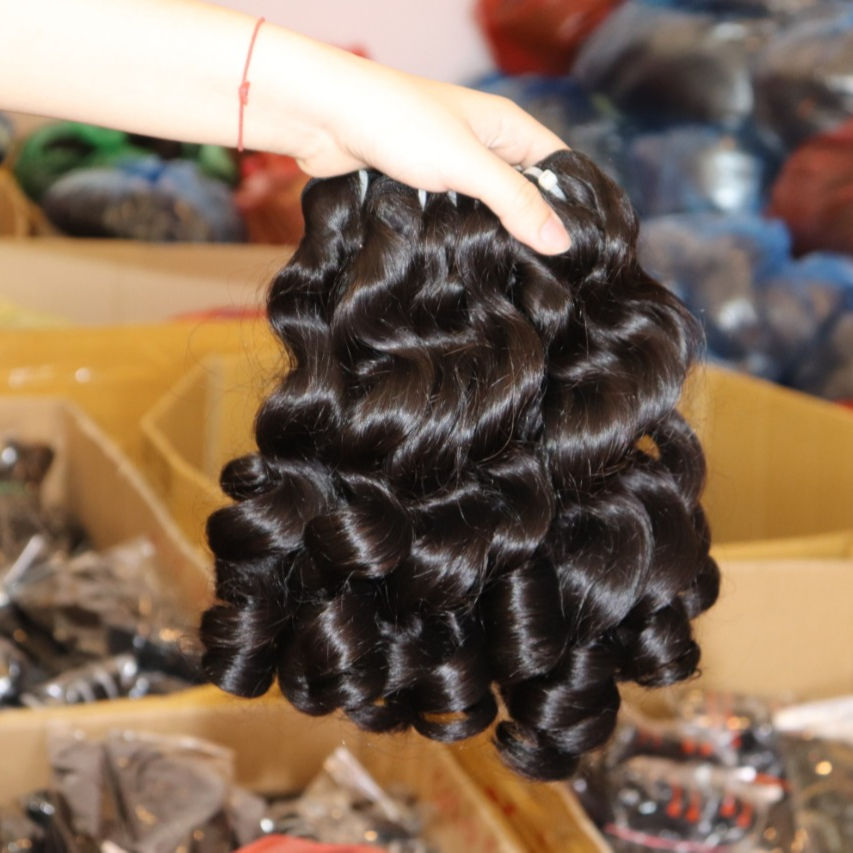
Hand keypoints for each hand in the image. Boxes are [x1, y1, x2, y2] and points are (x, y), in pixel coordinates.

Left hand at [250, 37, 571, 254]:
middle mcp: (484, 147)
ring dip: (492, 237)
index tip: (582, 250)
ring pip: (486, 211)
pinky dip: (460, 237)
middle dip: (531, 229)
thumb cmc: (399, 124)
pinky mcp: (423, 190)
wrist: (324, 118)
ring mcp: (452, 169)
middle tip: (546, 275)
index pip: (559, 168)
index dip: (572, 206)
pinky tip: (467, 264)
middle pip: (524, 194)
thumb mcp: (468, 164)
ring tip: (511, 278)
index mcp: (507, 128)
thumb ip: (515, 201)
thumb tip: (561, 241)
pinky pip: (454, 218)